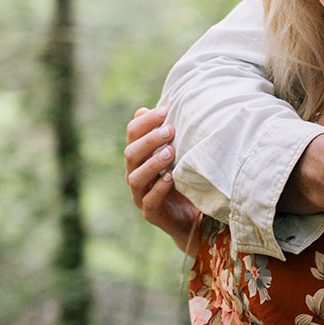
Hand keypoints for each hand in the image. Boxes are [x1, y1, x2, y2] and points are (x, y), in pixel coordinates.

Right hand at [125, 106, 201, 251]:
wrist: (192, 216)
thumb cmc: (183, 179)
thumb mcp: (178, 154)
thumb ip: (165, 135)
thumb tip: (148, 108)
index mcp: (139, 157)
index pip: (132, 134)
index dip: (146, 121)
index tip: (165, 110)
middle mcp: (135, 174)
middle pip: (131, 153)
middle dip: (149, 139)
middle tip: (171, 130)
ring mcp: (140, 195)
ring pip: (135, 177)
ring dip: (153, 162)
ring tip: (171, 152)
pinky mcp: (150, 213)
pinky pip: (149, 200)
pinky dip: (159, 188)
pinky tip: (171, 178)